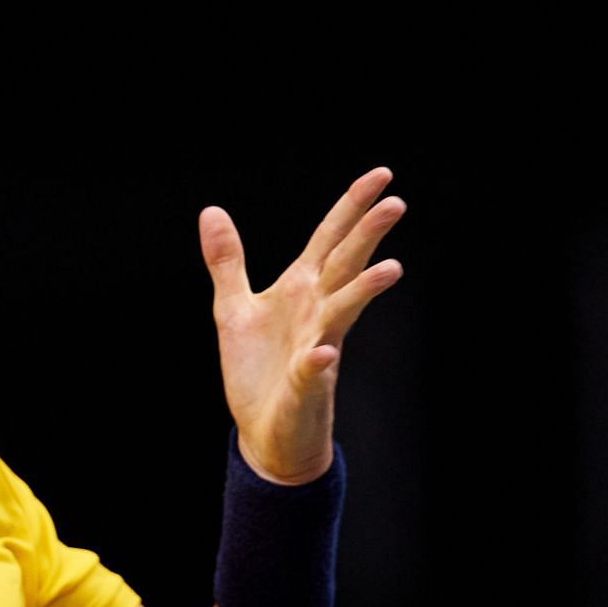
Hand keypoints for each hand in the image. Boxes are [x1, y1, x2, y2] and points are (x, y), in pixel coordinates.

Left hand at [201, 167, 405, 483]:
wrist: (266, 432)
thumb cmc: (259, 370)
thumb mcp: (234, 308)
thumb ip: (228, 261)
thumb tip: (212, 210)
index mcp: (301, 291)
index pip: (330, 240)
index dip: (351, 207)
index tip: (382, 174)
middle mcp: (316, 314)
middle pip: (345, 267)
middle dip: (368, 236)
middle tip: (395, 203)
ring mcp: (315, 349)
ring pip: (343, 314)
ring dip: (364, 291)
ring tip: (392, 268)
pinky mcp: (303, 387)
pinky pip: (312, 372)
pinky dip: (317, 363)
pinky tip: (322, 355)